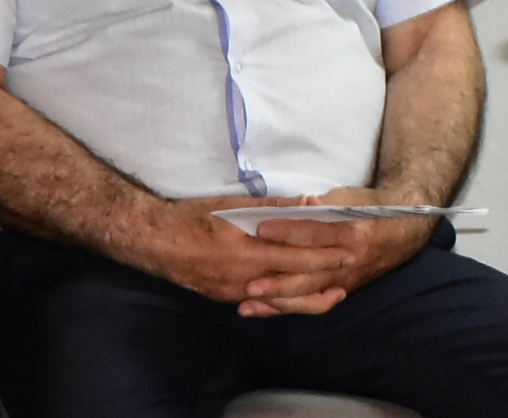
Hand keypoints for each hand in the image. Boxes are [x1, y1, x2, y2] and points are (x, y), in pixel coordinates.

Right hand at [128, 195, 354, 312]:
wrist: (154, 241)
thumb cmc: (194, 217)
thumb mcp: (234, 205)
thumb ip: (275, 208)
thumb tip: (310, 203)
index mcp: (248, 252)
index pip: (298, 253)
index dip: (327, 249)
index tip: (351, 243)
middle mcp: (244, 278)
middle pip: (295, 278)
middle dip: (327, 271)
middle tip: (353, 264)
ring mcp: (235, 292)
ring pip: (282, 300)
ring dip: (310, 297)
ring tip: (335, 293)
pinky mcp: (227, 298)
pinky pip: (263, 303)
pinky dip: (285, 302)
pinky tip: (300, 299)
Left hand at [241, 189, 435, 317]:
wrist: (404, 230)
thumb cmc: (372, 209)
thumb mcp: (351, 199)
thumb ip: (323, 206)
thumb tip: (297, 205)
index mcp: (352, 232)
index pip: (316, 233)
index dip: (289, 231)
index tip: (261, 229)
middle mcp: (349, 261)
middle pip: (309, 274)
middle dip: (278, 280)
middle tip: (248, 282)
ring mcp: (345, 279)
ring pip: (308, 295)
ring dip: (277, 300)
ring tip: (247, 301)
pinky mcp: (341, 290)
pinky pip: (310, 304)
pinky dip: (284, 308)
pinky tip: (258, 310)